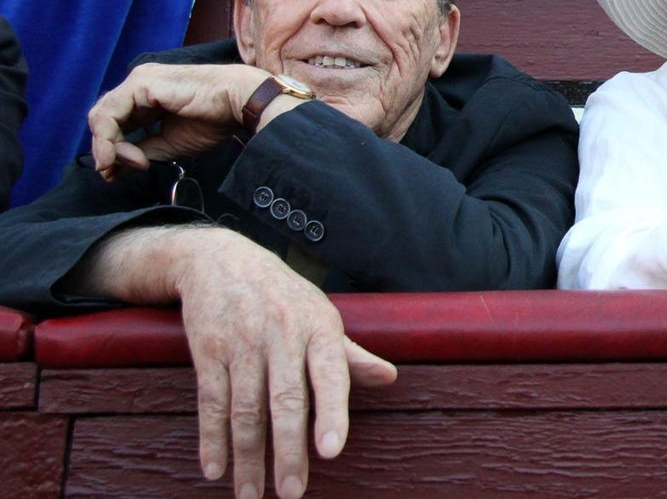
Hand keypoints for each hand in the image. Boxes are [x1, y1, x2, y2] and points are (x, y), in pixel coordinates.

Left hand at [88, 62, 267, 179]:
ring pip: (101, 116)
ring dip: (108, 147)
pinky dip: (110, 138)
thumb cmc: (213, 121)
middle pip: (102, 119)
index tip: (118, 175)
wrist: (238, 104)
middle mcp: (138, 85)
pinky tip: (123, 155)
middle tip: (116, 173)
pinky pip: (110, 113)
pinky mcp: (140, 83)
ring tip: (132, 164)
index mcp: (146, 97)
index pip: (114, 123)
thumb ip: (141, 153)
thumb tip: (113, 171)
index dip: (110, 150)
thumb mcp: (168, 144)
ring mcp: (138, 81)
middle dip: (105, 150)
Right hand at [174, 230, 396, 498]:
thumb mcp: (320, 316)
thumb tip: (390, 377)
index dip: (332, 412)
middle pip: (286, 400)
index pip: (331, 372)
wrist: (220, 260)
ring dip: (248, 457)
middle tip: (292, 493)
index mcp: (319, 327)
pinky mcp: (208, 348)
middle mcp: (282, 333)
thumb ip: (351, 354)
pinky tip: (216, 469)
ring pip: (246, 409)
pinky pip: (212, 400)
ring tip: (252, 495)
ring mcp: (243, 341)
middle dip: (288, 451)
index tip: (332, 450)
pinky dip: (211, 438)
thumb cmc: (283, 298)